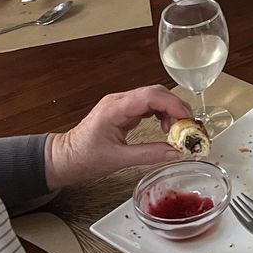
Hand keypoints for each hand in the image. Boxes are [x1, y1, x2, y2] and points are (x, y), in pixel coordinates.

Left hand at [44, 86, 193, 191]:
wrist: (64, 158)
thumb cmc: (83, 157)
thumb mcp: (117, 159)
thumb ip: (148, 154)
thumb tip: (175, 152)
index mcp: (115, 108)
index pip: (151, 96)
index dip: (173, 105)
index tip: (188, 120)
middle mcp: (119, 101)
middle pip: (155, 93)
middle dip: (176, 107)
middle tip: (188, 127)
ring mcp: (120, 104)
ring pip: (153, 97)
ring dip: (169, 110)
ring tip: (176, 130)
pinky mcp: (122, 110)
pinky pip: (147, 105)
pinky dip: (161, 113)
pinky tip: (165, 127)